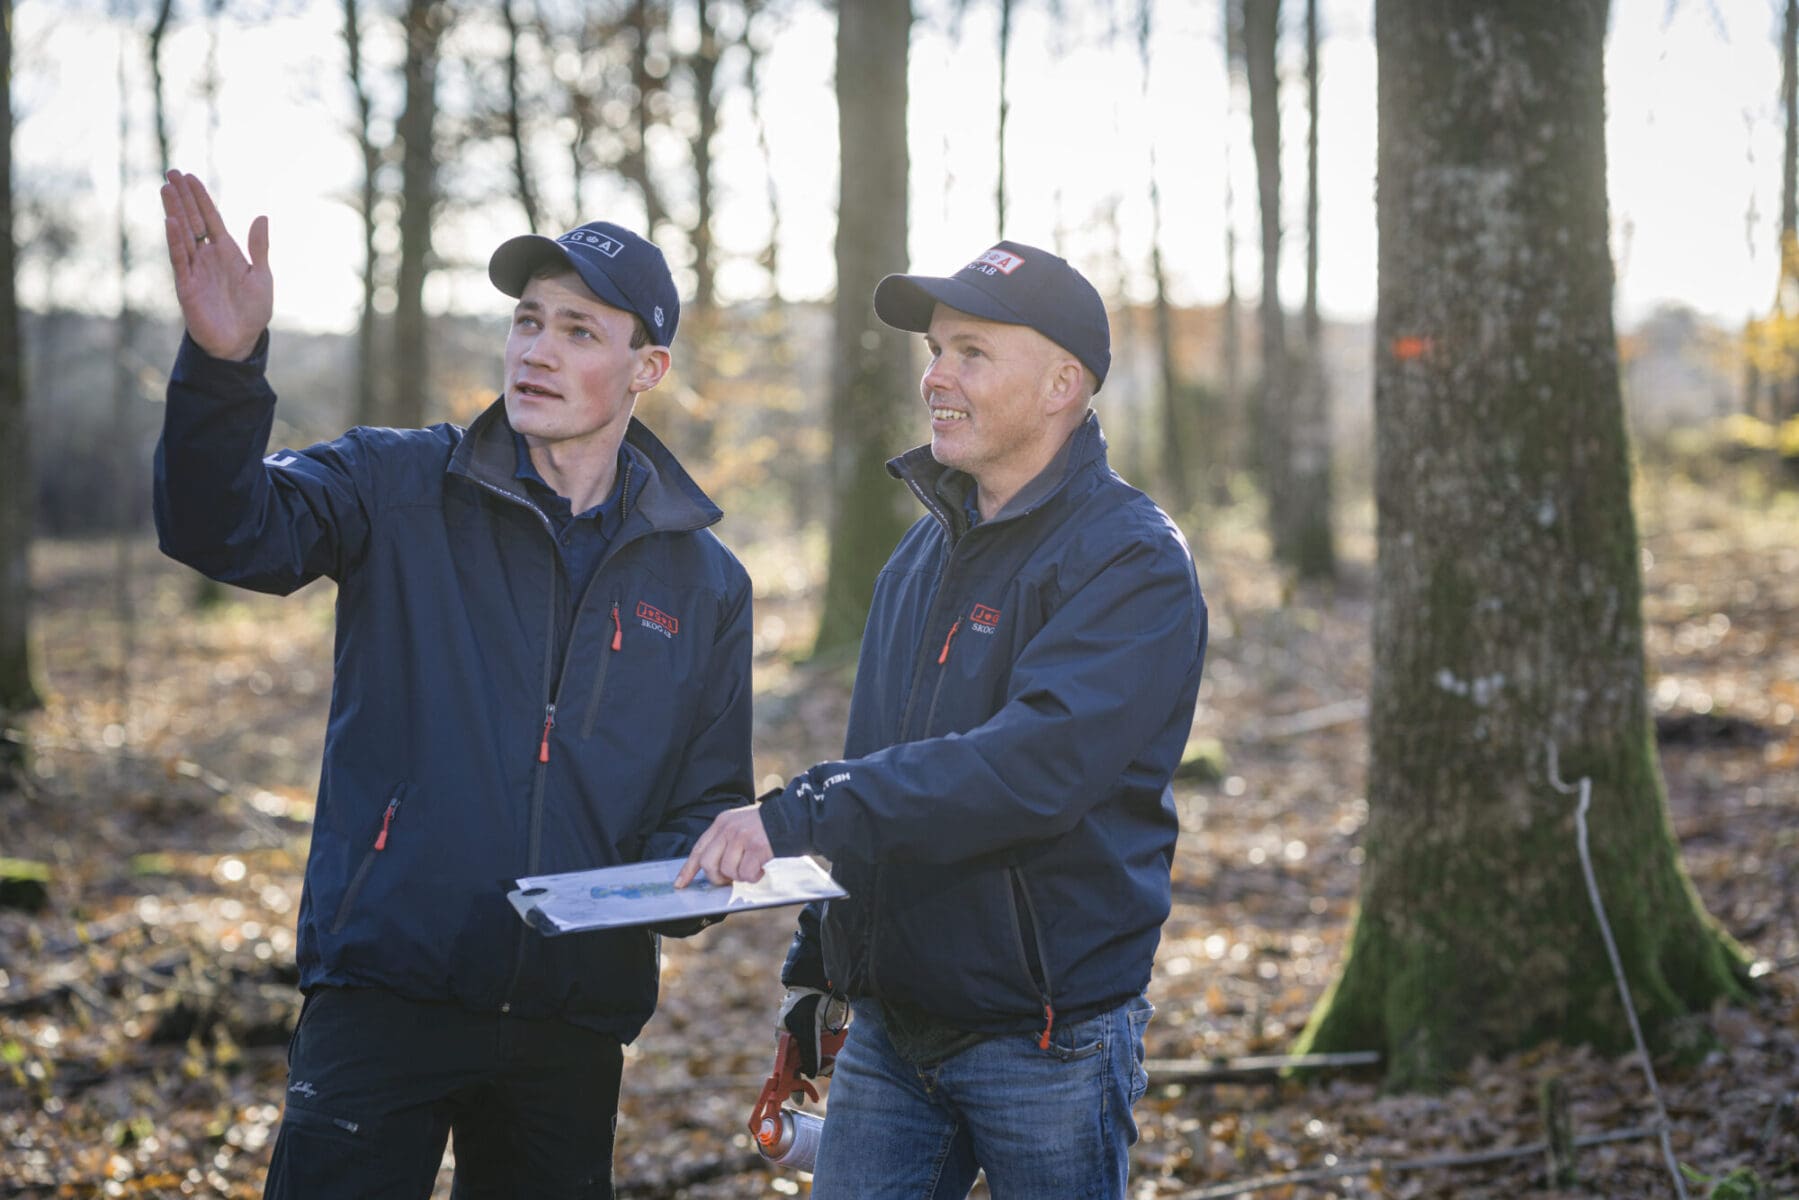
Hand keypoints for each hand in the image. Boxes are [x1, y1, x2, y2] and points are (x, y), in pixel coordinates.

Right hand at [160, 170, 272, 361]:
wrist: (241, 340)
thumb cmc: (252, 310)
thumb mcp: (262, 276)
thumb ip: (259, 248)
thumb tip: (262, 216)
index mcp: (226, 252)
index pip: (210, 218)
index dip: (201, 198)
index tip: (190, 177)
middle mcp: (207, 256)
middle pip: (192, 220)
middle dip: (183, 197)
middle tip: (172, 172)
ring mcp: (194, 269)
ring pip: (182, 234)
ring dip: (175, 211)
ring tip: (167, 188)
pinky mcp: (186, 284)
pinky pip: (179, 258)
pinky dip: (176, 240)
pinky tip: (171, 221)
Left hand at [673, 805, 772, 887]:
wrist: (794, 816)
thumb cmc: (768, 826)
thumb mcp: (740, 825)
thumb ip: (726, 841)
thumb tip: (716, 868)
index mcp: (722, 823)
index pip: (699, 848)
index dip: (688, 869)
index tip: (680, 883)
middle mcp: (728, 829)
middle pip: (709, 864)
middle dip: (718, 877)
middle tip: (731, 878)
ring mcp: (742, 837)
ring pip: (728, 871)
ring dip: (741, 876)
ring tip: (752, 868)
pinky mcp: (757, 847)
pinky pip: (746, 873)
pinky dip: (753, 877)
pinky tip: (761, 869)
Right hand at [779, 987, 848, 1078]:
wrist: (823, 979)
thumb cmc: (807, 1002)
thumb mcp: (806, 1028)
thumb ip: (808, 1052)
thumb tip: (811, 1075)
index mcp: (785, 1038)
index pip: (787, 1065)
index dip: (792, 1081)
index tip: (798, 1099)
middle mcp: (798, 1039)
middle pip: (805, 1063)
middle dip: (816, 1071)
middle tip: (827, 1074)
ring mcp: (813, 1036)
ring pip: (820, 1057)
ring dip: (828, 1063)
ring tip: (836, 1064)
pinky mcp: (826, 1032)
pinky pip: (831, 1048)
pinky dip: (836, 1052)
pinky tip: (842, 1055)